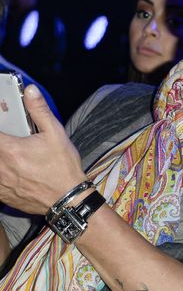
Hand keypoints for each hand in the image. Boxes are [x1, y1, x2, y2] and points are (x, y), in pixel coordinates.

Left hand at [0, 85, 86, 213]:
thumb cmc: (63, 168)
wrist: (68, 199)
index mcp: (9, 149)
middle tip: (10, 140)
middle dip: (2, 142)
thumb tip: (30, 91)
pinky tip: (12, 170)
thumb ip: (40, 111)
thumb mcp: (56, 135)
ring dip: (1, 158)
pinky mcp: (1, 194)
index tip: (3, 124)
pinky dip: (1, 173)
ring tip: (13, 157)